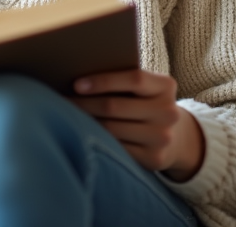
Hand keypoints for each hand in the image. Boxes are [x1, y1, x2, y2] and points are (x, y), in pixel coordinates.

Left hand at [70, 69, 204, 181]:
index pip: (134, 79)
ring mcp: (163, 137)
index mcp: (166, 86)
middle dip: (84, 103)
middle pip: (115, 106)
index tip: (76, 84)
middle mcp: (168, 112)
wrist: (175, 136)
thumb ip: (124, 79)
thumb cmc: (145, 103)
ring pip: (112, 129)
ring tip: (66, 116)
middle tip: (61, 100)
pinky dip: (98, 140)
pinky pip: (117, 148)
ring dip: (85, 122)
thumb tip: (78, 76)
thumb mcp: (146, 88)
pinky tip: (84, 133)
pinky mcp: (154, 159)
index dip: (103, 81)